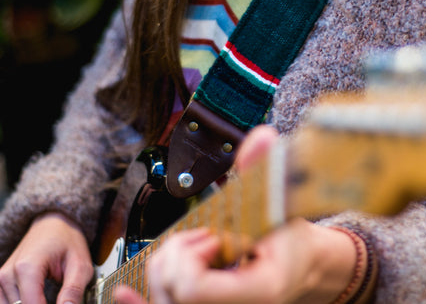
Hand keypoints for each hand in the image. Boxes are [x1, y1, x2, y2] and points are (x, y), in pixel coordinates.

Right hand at [0, 212, 92, 303]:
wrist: (53, 223)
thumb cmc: (68, 240)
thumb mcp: (80, 263)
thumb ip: (74, 290)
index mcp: (27, 268)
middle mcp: (8, 275)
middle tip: (61, 298)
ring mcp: (1, 280)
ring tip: (52, 297)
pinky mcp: (0, 285)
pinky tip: (40, 298)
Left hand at [115, 126, 359, 303]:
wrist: (302, 266)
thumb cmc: (292, 240)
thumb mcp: (282, 204)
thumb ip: (264, 172)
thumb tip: (263, 137)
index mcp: (258, 292)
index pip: (193, 288)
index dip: (192, 253)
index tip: (213, 235)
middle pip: (170, 290)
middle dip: (178, 253)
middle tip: (206, 237)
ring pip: (161, 298)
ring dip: (169, 264)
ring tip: (198, 249)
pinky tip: (123, 294)